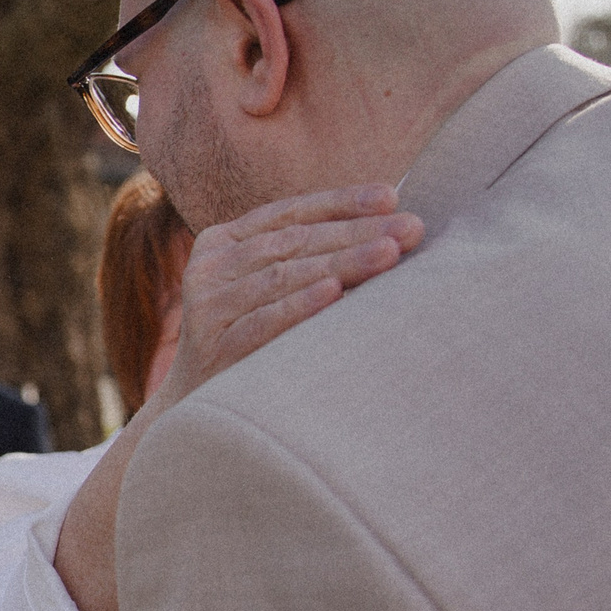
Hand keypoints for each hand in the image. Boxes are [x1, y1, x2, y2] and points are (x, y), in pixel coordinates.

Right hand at [151, 183, 421, 416]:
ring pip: (283, 276)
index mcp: (222, 242)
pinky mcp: (212, 347)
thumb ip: (308, 257)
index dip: (341, 202)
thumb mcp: (268, 291)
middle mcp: (209, 268)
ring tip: (389, 254)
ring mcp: (207, 308)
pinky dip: (301, 306)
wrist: (200, 412)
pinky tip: (336, 293)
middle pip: (293, 242)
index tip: (392, 197)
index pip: (289, 212)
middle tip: (411, 229)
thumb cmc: (251, 343)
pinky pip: (263, 321)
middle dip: (356, 233)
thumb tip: (393, 229)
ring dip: (341, 263)